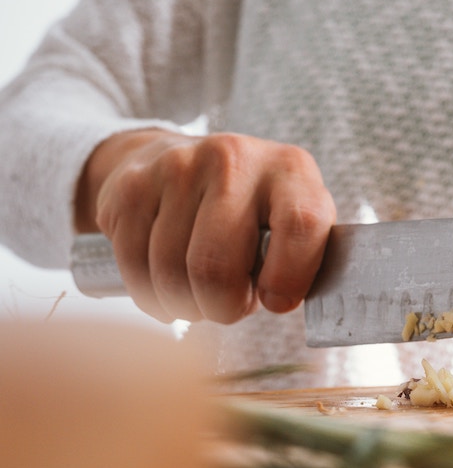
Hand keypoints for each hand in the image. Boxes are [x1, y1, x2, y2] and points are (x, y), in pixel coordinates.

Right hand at [75, 130, 336, 323]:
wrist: (186, 161)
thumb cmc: (258, 213)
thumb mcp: (295, 223)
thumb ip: (304, 259)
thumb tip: (281, 302)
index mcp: (292, 169)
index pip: (301, 226)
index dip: (289, 279)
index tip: (276, 302)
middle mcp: (234, 159)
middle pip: (217, 267)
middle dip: (223, 308)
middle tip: (229, 307)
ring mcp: (178, 167)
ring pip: (171, 275)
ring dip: (186, 305)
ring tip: (202, 294)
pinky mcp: (131, 186)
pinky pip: (133, 268)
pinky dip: (151, 296)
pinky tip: (167, 286)